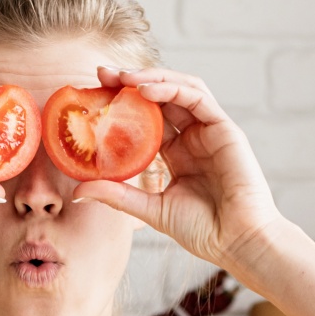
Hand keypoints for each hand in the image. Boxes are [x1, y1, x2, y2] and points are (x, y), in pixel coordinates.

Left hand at [74, 66, 284, 273]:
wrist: (236, 242)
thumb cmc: (201, 230)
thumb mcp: (149, 209)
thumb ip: (117, 195)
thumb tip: (78, 191)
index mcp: (176, 154)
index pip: (146, 119)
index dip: (121, 104)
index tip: (94, 94)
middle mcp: (192, 138)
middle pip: (160, 98)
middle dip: (130, 81)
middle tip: (101, 73)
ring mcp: (209, 131)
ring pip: (179, 89)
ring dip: (150, 78)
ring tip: (121, 77)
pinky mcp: (225, 129)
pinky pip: (197, 98)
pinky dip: (171, 89)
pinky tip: (145, 90)